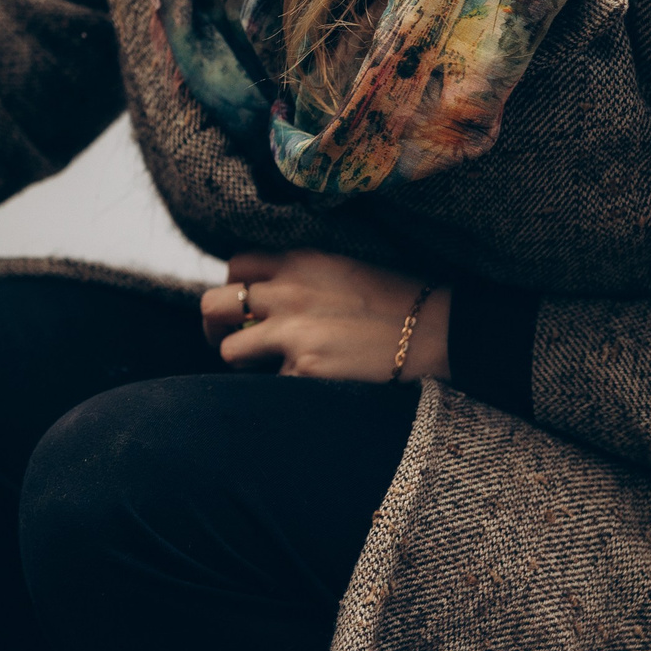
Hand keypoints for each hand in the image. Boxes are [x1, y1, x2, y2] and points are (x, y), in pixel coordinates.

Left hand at [200, 248, 450, 381]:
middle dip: (215, 326)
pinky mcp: (306, 369)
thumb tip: (263, 292)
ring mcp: (293, 333)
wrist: (438, 329)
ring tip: (267, 368)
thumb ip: (299, 276)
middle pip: (213, 305)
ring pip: (229, 351)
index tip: (244, 305)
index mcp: (297, 261)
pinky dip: (284, 389)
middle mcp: (286, 292)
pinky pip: (269, 385)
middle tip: (228, 340)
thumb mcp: (341, 268)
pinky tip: (307, 386)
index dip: (234, 287)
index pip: (235, 266)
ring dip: (243, 363)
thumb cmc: (398, 300)